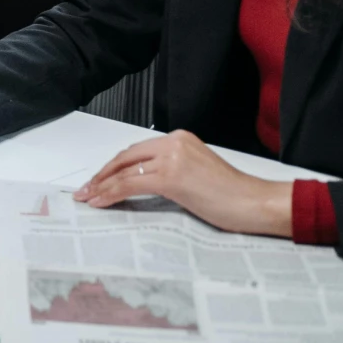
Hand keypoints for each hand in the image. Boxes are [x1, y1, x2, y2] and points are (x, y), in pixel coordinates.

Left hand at [74, 130, 292, 236]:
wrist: (257, 203)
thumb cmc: (233, 195)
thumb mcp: (196, 173)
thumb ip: (171, 169)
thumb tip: (141, 181)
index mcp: (180, 139)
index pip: (136, 151)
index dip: (113, 166)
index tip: (98, 179)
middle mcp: (174, 143)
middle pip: (125, 157)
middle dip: (102, 174)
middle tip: (86, 190)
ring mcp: (172, 158)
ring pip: (124, 171)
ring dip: (102, 186)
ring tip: (88, 199)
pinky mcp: (171, 177)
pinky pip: (130, 184)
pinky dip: (111, 193)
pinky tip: (101, 202)